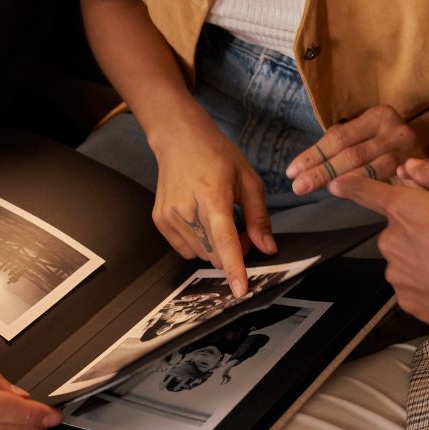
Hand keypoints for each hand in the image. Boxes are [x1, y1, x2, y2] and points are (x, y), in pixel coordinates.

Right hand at [151, 119, 276, 297]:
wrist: (179, 139)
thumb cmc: (216, 154)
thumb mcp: (248, 179)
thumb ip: (258, 217)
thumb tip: (267, 248)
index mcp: (213, 196)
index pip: (225, 240)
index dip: (234, 268)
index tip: (240, 290)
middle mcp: (187, 208)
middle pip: (215, 253)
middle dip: (233, 252)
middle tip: (241, 230)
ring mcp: (170, 216)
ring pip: (201, 254)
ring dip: (216, 249)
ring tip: (219, 221)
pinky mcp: (160, 221)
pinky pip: (185, 249)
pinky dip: (199, 244)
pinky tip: (201, 221)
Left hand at [286, 105, 423, 195]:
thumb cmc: (389, 141)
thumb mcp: (368, 133)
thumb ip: (343, 144)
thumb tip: (307, 166)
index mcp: (377, 116)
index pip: (338, 137)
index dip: (313, 155)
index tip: (292, 171)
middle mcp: (395, 130)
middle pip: (352, 154)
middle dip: (322, 171)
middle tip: (298, 187)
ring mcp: (409, 152)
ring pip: (370, 170)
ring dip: (342, 183)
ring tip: (321, 191)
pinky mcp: (418, 171)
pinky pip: (387, 182)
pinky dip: (366, 190)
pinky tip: (349, 195)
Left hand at [329, 158, 428, 373]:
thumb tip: (410, 167)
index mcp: (406, 209)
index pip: (366, 191)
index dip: (351, 185)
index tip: (336, 183)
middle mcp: (392, 241)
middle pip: (396, 225)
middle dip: (418, 224)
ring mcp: (397, 274)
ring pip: (403, 255)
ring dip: (422, 253)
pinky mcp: (406, 300)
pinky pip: (411, 281)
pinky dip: (427, 279)